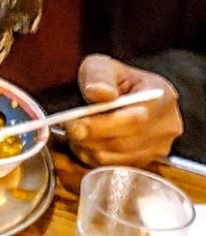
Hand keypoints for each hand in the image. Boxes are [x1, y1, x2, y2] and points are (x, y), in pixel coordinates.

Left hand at [65, 55, 182, 166]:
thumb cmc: (112, 79)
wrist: (122, 93)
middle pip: (127, 141)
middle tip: (68, 128)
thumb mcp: (101, 66)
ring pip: (120, 158)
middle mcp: (166, 125)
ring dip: (90, 150)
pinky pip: (118, 168)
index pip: (136, 118)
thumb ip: (99, 76)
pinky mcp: (147, 161)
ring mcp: (159, 146)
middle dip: (91, 138)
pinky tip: (86, 145)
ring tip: (76, 135)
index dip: (102, 125)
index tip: (74, 123)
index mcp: (161, 97)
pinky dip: (96, 159)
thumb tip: (100, 93)